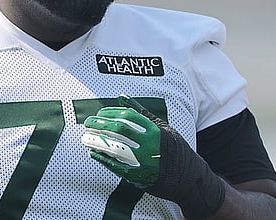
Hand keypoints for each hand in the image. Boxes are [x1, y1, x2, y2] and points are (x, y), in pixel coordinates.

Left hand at [82, 94, 225, 219]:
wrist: (189, 179)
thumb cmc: (175, 150)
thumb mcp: (163, 128)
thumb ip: (142, 113)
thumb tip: (123, 96)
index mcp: (155, 130)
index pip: (128, 116)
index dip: (110, 113)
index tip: (100, 112)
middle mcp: (149, 145)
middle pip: (118, 130)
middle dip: (100, 124)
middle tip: (88, 122)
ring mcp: (144, 162)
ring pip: (114, 148)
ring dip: (97, 142)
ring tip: (86, 138)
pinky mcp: (139, 177)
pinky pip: (116, 167)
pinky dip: (103, 159)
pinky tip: (93, 154)